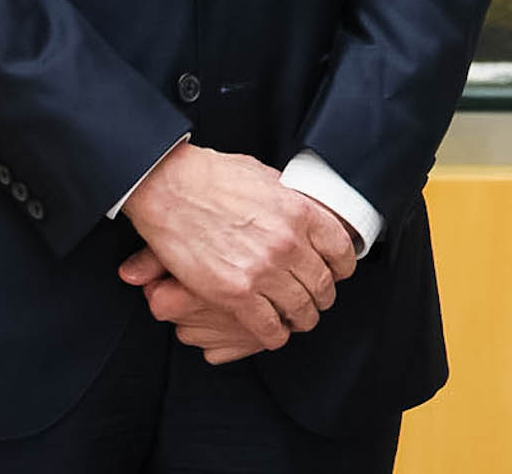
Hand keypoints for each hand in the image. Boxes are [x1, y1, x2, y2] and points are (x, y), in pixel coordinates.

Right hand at [116, 144, 357, 354]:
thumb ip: (289, 199)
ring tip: (296, 319)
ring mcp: (263, 270)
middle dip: (322, 297)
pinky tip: (273, 332)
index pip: (342, 250)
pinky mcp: (236, 294)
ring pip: (300, 310)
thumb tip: (301, 209)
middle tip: (316, 300)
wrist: (168, 188)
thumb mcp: (265, 177)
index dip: (342, 268)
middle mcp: (288, 243)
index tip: (337, 273)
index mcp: (300, 212)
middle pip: (323, 285)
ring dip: (301, 319)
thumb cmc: (210, 177)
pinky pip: (268, 327)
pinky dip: (274, 335)